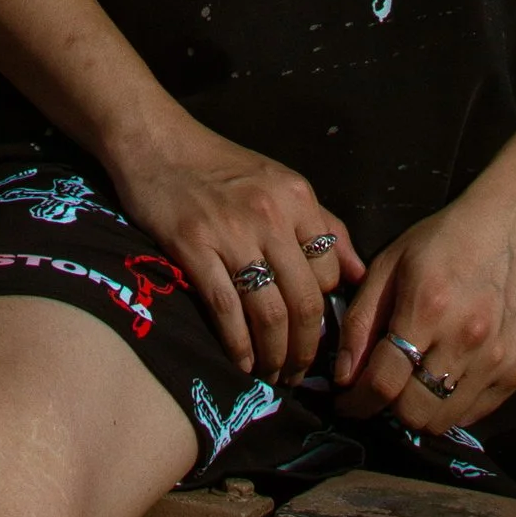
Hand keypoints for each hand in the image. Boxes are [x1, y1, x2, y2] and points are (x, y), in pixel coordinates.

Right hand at [102, 117, 359, 385]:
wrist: (157, 142)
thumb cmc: (220, 166)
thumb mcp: (280, 182)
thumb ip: (322, 224)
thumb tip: (357, 272)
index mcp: (297, 197)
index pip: (329, 271)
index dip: (325, 312)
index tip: (314, 334)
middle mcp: (270, 214)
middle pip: (303, 300)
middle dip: (305, 348)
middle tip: (298, 372)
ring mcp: (231, 231)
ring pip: (268, 312)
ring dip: (274, 355)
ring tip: (273, 374)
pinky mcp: (193, 246)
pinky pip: (226, 308)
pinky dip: (238, 345)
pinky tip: (242, 362)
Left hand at [334, 186, 515, 435]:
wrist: (507, 228)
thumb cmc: (441, 241)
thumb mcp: (388, 266)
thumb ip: (360, 322)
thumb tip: (343, 376)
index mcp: (427, 308)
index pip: (383, 381)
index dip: (356, 401)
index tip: (346, 402)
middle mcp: (465, 339)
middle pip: (412, 411)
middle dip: (387, 406)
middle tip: (383, 387)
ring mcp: (495, 359)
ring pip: (441, 421)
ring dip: (418, 410)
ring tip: (412, 383)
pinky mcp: (514, 371)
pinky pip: (471, 415)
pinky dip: (449, 407)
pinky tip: (442, 378)